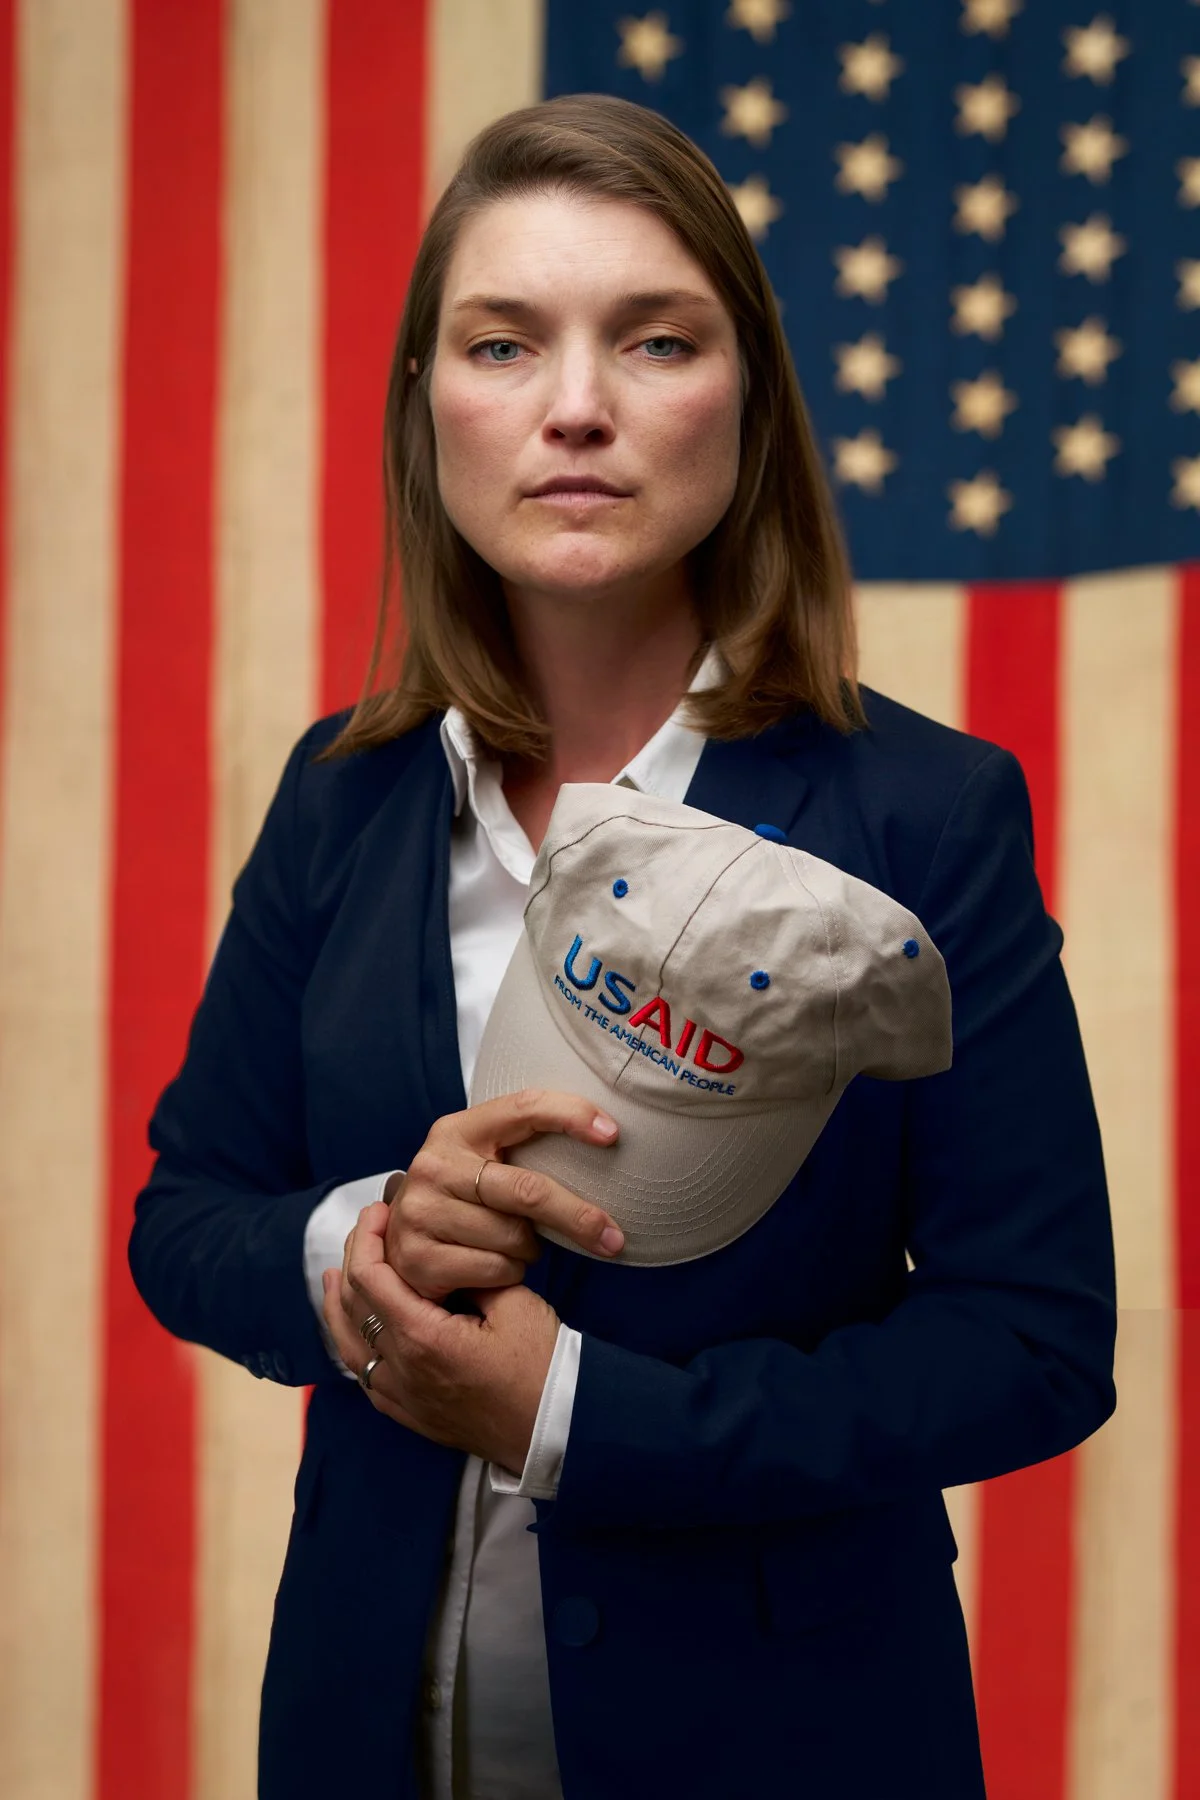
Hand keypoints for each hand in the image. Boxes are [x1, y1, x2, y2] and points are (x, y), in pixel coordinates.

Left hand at [323, 1200, 560, 1473]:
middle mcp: (401, 1370)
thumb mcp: (514, 1303)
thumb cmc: (542, 1365)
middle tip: (364, 1231)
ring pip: (349, 1347)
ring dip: (338, 1307)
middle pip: (353, 1307)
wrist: (557, 1428)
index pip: (370, 1278)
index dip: (367, 1238)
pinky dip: (354, 1347)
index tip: (377, 1212)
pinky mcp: (412, 1415)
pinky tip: (358, 1333)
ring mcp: (403, 1397)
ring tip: (335, 1277)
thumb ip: (472, 1276)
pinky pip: (366, 1378)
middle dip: (353, 1260)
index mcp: (422, 1337)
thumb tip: (445, 1259)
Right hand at [381, 1088, 624, 1299]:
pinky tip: (493, 1269)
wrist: (397, 1250)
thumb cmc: (459, 1203)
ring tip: (515, 1247)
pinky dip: (509, 1275)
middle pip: (528, 1190)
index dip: (570, 1115)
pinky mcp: (420, 1258)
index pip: (523, 1109)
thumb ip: (520, 1151)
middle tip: (613, 1237)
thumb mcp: (480, 1164)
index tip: (613, 1133)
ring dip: (530, 1251)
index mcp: (456, 1131)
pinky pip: (496, 1269)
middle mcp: (434, 1166)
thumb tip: (604, 1143)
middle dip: (578, 1216)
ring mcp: (422, 1212)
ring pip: (515, 1237)